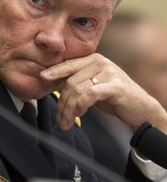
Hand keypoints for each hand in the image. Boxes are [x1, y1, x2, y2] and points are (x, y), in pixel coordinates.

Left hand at [40, 53, 166, 132]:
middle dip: (62, 103)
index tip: (42, 77)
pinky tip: (80, 114)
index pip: (69, 64)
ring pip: (77, 90)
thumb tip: (53, 86)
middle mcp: (100, 62)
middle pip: (70, 82)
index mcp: (93, 59)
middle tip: (60, 119)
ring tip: (66, 121)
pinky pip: (89, 95)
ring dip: (69, 109)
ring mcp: (109, 73)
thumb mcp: (92, 87)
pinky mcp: (115, 86)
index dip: (54, 71)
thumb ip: (77, 83)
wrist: (140, 108)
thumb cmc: (113, 97)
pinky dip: (81, 106)